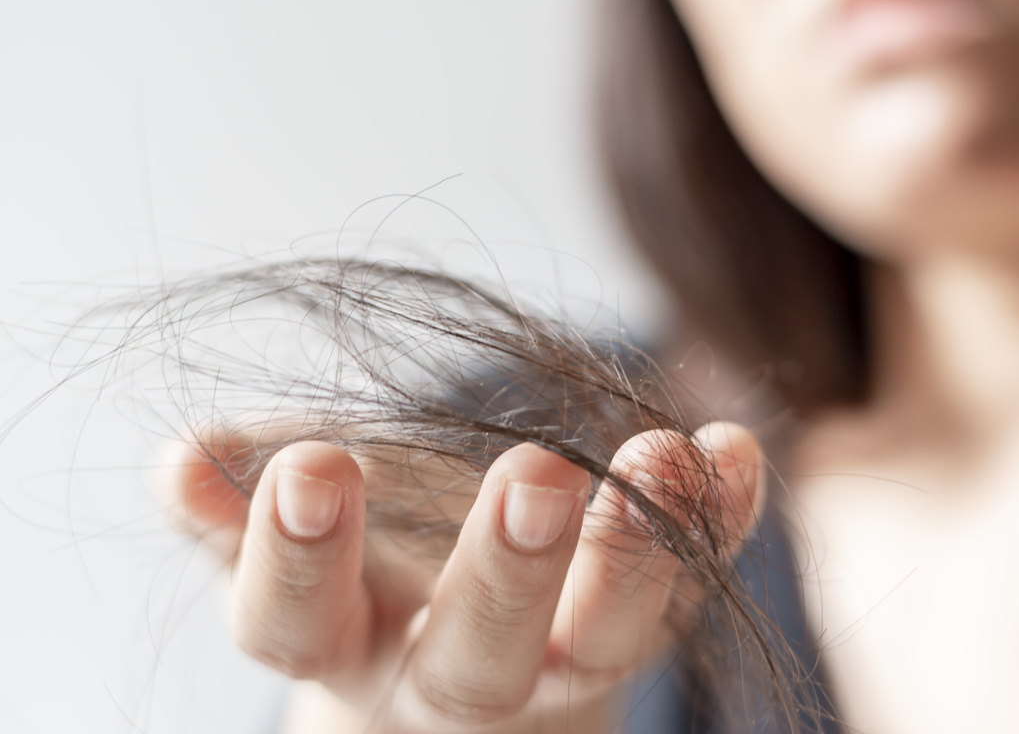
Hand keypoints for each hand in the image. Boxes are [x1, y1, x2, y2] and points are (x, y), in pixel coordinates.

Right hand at [168, 423, 763, 732]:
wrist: (458, 642)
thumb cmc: (361, 561)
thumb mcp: (289, 536)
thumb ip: (236, 504)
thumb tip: (182, 462)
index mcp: (339, 641)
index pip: (297, 623)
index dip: (297, 555)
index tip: (313, 465)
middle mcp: (450, 672)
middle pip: (478, 653)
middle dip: (507, 568)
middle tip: (534, 474)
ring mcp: (558, 662)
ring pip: (606, 639)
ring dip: (641, 547)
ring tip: (669, 454)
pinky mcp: (638, 626)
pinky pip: (691, 588)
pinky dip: (719, 521)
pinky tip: (733, 449)